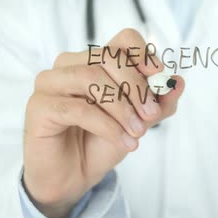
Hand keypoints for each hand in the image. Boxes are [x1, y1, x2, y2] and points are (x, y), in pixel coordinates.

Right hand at [22, 28, 184, 217]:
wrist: (73, 177)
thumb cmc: (101, 142)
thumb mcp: (139, 122)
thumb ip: (159, 103)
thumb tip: (179, 82)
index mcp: (94, 60)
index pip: (124, 40)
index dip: (144, 55)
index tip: (160, 80)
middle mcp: (69, 64)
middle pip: (108, 56)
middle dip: (136, 86)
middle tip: (152, 115)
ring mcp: (50, 82)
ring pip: (90, 77)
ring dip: (122, 107)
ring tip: (138, 132)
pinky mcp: (39, 106)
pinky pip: (77, 108)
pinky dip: (106, 125)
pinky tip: (123, 141)